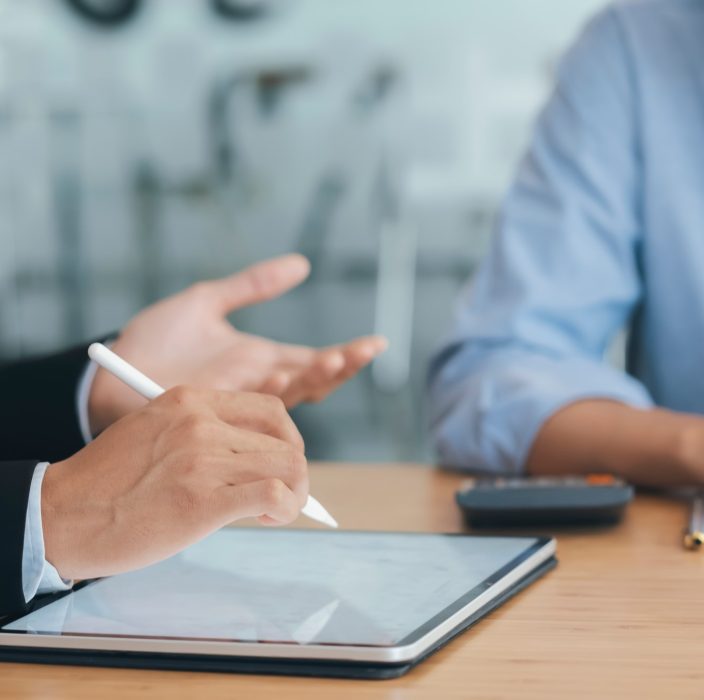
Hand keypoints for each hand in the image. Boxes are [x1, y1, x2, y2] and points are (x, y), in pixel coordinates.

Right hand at [43, 386, 308, 580]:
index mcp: (189, 401)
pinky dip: (285, 508)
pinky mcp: (204, 500)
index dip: (286, 441)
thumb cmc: (109, 484)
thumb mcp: (156, 433)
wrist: (62, 516)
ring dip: (295, 493)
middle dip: (294, 472)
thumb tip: (260, 458)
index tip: (279, 465)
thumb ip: (203, 435)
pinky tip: (267, 518)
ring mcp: (203, 460)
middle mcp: (200, 423)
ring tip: (274, 511)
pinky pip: (276, 495)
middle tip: (280, 495)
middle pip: (286, 440)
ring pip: (290, 466)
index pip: (271, 410)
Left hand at [88, 254, 386, 433]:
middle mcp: (256, 385)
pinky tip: (284, 374)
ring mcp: (238, 402)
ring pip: (291, 398)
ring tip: (331, 359)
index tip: (375, 343)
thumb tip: (302, 264)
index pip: (314, 360)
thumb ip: (253, 285)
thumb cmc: (154, 341)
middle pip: (313, 382)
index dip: (346, 355)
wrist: (109, 371)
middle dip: (340, 367)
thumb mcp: (207, 302)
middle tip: (357, 351)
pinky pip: (254, 412)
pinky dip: (274, 395)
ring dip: (313, 380)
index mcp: (261, 360)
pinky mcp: (216, 414)